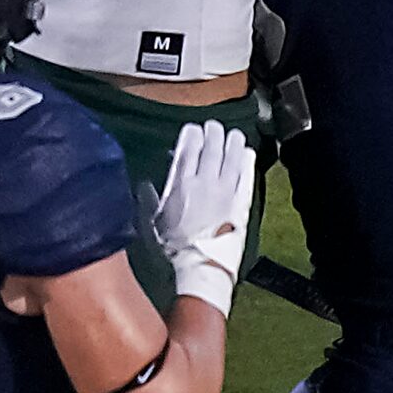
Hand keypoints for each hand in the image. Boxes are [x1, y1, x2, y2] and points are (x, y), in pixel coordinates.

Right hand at [144, 122, 256, 315]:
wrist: (201, 266)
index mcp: (181, 183)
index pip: (188, 149)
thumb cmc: (176, 248)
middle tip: (214, 127)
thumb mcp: (154, 222)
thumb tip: (145, 187)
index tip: (194, 129)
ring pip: (231, 157)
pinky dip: (246, 162)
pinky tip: (247, 153)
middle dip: (213, 133)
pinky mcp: (241, 202)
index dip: (192, 135)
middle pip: (211, 148)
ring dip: (232, 142)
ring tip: (233, 134)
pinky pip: (245, 176)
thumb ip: (150, 200)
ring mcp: (225, 191)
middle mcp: (204, 182)